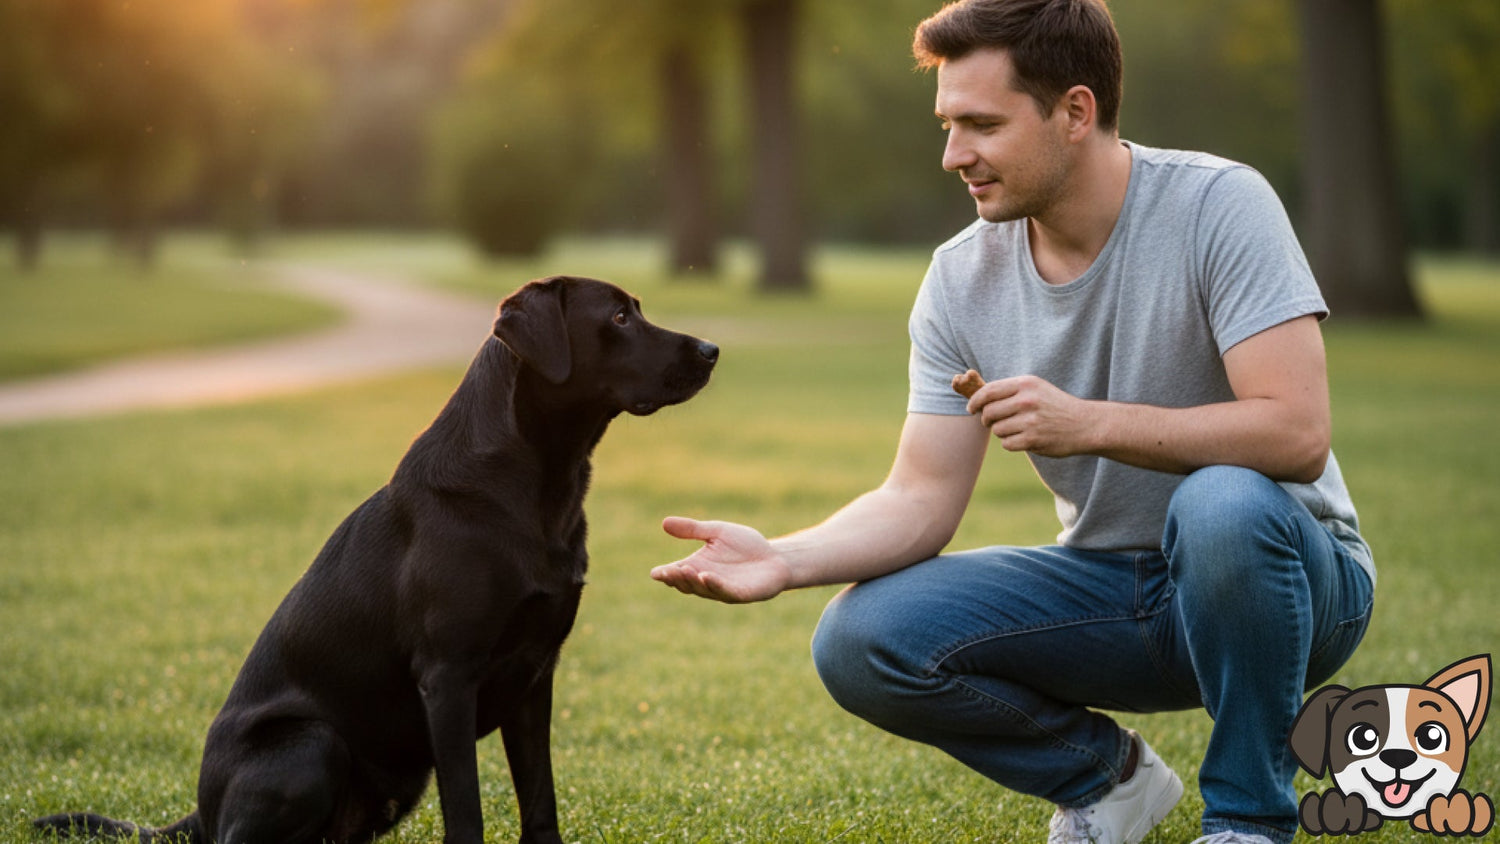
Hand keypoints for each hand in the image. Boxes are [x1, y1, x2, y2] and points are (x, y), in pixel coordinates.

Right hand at [651, 517, 792, 603]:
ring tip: (684, 570)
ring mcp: (723, 590)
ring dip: (692, 581)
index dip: (665, 574)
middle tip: (668, 572)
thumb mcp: (717, 532)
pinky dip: (714, 585)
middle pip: (686, 584)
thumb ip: (693, 529)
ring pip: (703, 589)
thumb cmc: (745, 545)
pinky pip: (725, 592)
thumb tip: (664, 522)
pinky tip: (706, 576)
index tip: (655, 573)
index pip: (676, 573)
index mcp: (698, 566)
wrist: (776, 557)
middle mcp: (707, 581)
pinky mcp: (741, 594)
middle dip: (677, 578)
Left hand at [966, 375, 1094, 456]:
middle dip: (987, 419)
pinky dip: (1012, 443)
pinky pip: (1007, 444)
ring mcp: (1030, 421)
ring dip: (1003, 432)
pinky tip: (1025, 438)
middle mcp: (1026, 401)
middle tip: (993, 422)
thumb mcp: (1035, 389)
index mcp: (1026, 384)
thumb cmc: (1055, 406)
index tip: (971, 408)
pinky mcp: (1033, 440)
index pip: (988, 391)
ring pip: (997, 430)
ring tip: (1018, 428)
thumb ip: (1010, 391)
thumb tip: (978, 397)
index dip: (975, 401)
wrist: (1084, 424)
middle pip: (989, 412)